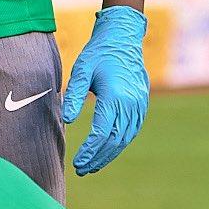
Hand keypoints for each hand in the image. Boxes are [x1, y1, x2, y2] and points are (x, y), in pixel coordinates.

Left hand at [61, 5, 148, 174]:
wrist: (123, 38)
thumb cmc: (98, 53)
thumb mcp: (81, 70)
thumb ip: (74, 95)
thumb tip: (67, 121)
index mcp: (115, 96)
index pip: (102, 133)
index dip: (89, 151)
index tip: (77, 163)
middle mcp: (131, 104)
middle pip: (114, 140)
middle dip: (98, 158)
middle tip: (81, 169)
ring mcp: (139, 105)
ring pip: (125, 139)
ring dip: (108, 155)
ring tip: (92, 166)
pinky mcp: (141, 105)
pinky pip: (131, 131)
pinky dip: (118, 144)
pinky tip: (106, 151)